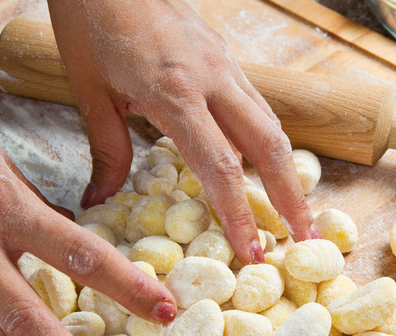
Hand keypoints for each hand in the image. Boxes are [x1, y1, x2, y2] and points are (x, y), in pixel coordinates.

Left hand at [47, 0, 317, 262]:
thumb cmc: (89, 19)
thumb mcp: (89, 89)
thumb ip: (107, 148)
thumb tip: (100, 198)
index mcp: (175, 92)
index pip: (222, 166)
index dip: (240, 214)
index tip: (253, 252)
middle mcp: (213, 78)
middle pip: (270, 145)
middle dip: (292, 197)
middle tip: (305, 239)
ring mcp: (225, 63)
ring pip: (271, 122)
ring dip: (288, 170)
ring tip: (296, 209)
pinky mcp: (224, 54)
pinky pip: (256, 103)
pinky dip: (268, 139)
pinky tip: (268, 161)